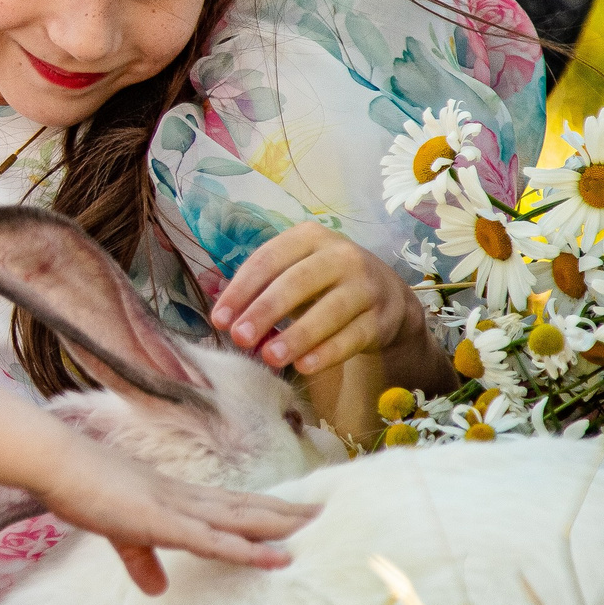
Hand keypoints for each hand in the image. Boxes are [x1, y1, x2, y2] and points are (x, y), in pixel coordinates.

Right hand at [37, 458, 317, 594]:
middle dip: (285, 513)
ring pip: (238, 519)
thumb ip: (140, 559)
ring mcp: (176, 507)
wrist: (56, 463)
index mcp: (173, 498)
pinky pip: (214, 541)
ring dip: (279, 525)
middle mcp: (184, 498)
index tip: (296, 512)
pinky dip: (248, 550)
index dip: (263, 509)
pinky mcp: (162, 521)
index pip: (228, 504)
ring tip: (316, 527)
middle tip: (326, 513)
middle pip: (244, 507)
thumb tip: (156, 587)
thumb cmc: (81, 488)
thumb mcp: (116, 532)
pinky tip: (277, 556)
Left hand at [210, 222, 429, 377]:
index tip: (219, 319)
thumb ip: (258, 285)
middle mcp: (341, 256)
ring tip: (269, 357)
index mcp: (309, 238)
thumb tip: (217, 306)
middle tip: (239, 338)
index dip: (241, 289)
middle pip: (297, 282)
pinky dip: (328, 352)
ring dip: (297, 336)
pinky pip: (353, 336)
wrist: (386, 296)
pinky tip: (305, 366)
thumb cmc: (323, 282)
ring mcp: (365, 286)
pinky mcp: (381, 318)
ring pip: (329, 311)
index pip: (268, 260)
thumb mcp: (293, 271)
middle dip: (265, 311)